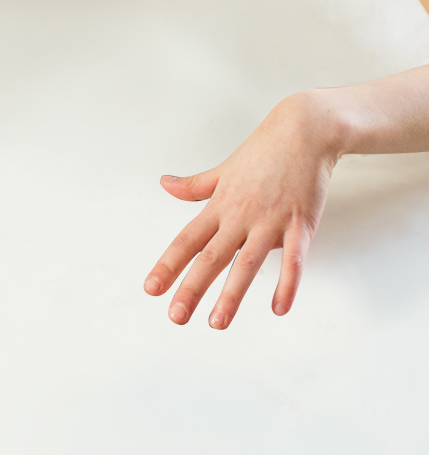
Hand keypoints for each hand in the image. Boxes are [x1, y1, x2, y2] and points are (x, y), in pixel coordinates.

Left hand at [144, 91, 342, 327]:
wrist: (304, 131)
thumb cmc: (263, 152)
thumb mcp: (223, 170)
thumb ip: (195, 185)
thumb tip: (164, 183)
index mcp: (219, 205)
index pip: (187, 240)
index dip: (168, 265)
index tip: (151, 288)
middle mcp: (239, 215)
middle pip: (210, 257)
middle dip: (191, 288)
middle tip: (175, 317)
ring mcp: (270, 220)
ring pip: (246, 263)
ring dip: (231, 295)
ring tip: (216, 323)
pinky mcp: (301, 224)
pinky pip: (294, 259)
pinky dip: (287, 283)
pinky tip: (278, 308)